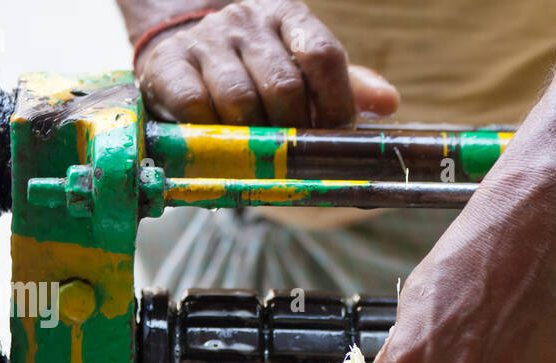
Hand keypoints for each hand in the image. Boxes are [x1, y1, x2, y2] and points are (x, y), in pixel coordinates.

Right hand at [135, 0, 398, 125]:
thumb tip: (389, 103)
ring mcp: (205, 41)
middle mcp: (246, 22)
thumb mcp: (302, 67)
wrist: (182, 46)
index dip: (335, 102)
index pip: (323, 55)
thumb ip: (345, 86)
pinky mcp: (167, 65)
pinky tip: (219, 141)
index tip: (336, 134)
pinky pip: (195, 107)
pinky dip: (211, 134)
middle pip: (283, 86)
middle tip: (293, 152)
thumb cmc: (256, 66)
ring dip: (253, 137)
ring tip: (256, 150)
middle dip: (294, 130)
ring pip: (239, 101)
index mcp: (288, 17)